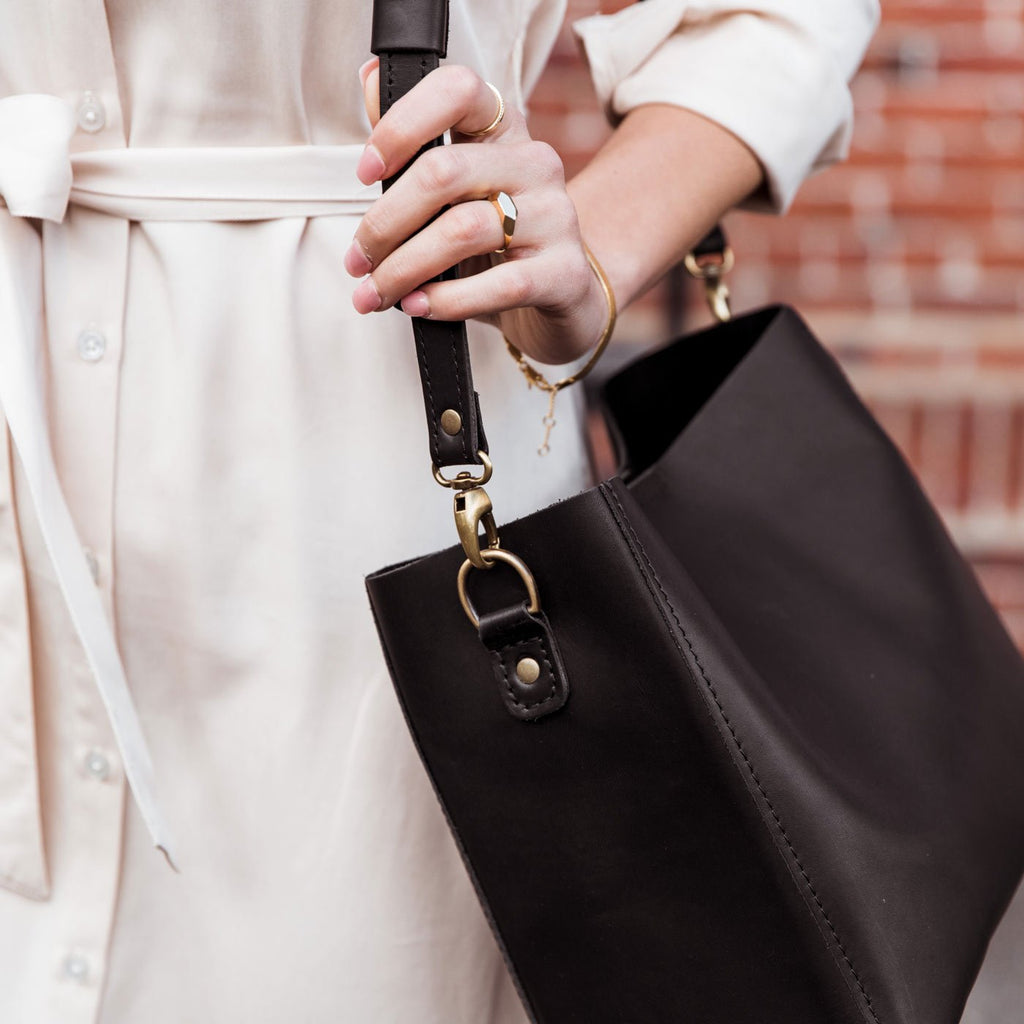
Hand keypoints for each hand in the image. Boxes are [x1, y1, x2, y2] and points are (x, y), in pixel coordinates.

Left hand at [344, 60, 607, 366]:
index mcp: (504, 130)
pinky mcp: (564, 273)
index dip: (402, 125)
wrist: (562, 299)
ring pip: (464, 231)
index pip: (457, 90)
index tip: (367, 172)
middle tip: (356, 261)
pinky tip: (418, 306)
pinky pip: (499, 284)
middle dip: (384, 223)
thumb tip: (368, 79)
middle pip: (444, 173)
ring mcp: (556, 217)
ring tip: (375, 293)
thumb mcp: (454, 193)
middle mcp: (534, 164)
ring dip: (404, 268)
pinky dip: (447, 300)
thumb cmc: (495, 244)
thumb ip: (414, 142)